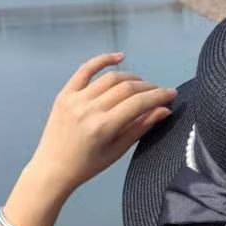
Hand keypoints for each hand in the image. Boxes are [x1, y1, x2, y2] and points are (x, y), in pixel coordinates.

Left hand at [29, 52, 176, 191]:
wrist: (54, 167)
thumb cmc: (89, 165)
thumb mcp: (118, 150)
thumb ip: (141, 127)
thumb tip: (164, 110)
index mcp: (104, 127)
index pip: (138, 103)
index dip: (158, 96)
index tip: (172, 93)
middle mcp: (89, 109)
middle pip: (127, 88)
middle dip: (148, 88)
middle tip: (159, 92)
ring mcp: (75, 99)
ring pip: (110, 78)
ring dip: (131, 78)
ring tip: (142, 85)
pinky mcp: (65, 93)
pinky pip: (85, 70)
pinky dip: (102, 60)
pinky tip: (119, 57)